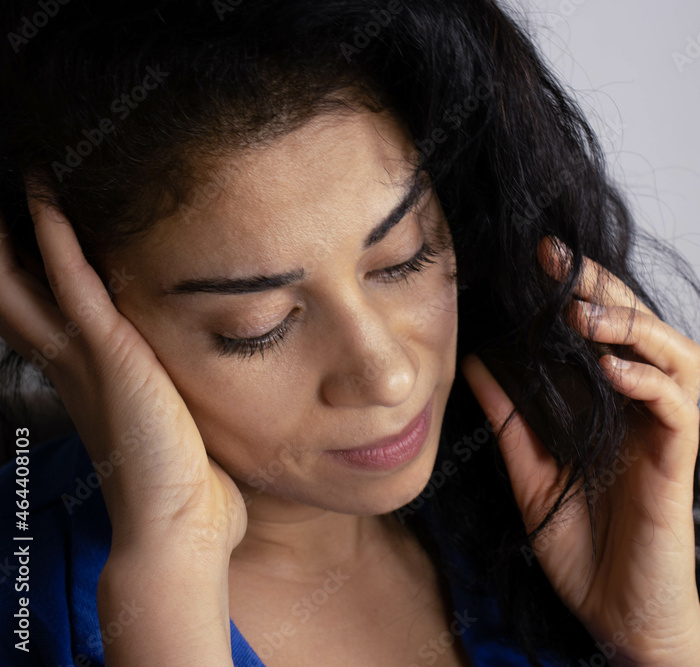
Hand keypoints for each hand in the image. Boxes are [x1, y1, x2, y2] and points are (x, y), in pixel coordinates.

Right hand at [0, 182, 245, 560]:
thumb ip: (166, 392)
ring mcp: (87, 360)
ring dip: (19, 229)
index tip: (23, 227)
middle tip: (2, 198)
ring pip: (29, 281)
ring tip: (20, 180)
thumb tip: (193, 384)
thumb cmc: (183, 484)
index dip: (25, 270)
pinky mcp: (112, 358)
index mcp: (88, 379)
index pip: (43, 312)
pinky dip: (58, 244)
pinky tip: (46, 202)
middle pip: (17, 291)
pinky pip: (76, 289)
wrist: (178, 529)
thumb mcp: (170, 421)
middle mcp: (74, 365)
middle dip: (3, 246)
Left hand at [460, 235, 699, 665]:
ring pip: (677, 356)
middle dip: (604, 288)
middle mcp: (642, 413)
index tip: (541, 258)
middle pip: (643, 329)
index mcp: (610, 410)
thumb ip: (511, 421)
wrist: (617, 619)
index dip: (580, 290)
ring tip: (584, 315)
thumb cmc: (582, 551)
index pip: (606, 332)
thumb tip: (477, 363)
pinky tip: (612, 369)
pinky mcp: (676, 466)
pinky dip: (649, 381)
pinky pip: (676, 409)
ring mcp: (663, 437)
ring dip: (633, 326)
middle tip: (560, 260)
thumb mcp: (531, 476)